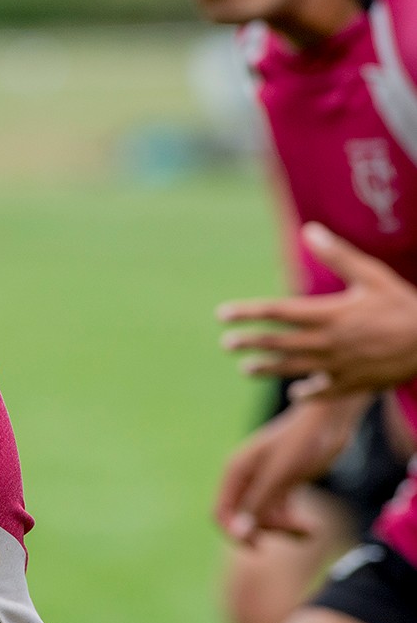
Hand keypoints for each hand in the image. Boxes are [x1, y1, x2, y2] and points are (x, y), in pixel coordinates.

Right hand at [214, 394, 367, 545]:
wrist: (331, 419)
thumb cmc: (303, 441)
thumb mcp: (281, 474)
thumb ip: (258, 503)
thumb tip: (239, 534)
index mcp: (236, 472)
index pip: (221, 513)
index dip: (235, 534)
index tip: (259, 547)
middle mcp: (246, 478)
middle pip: (245, 519)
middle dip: (270, 530)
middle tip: (300, 530)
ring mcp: (265, 482)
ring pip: (265, 519)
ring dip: (286, 530)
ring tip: (310, 532)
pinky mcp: (283, 484)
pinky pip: (280, 513)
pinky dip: (294, 524)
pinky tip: (312, 528)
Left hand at [218, 222, 416, 398]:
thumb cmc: (404, 305)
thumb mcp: (372, 276)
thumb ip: (338, 255)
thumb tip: (309, 229)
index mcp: (328, 315)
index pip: (277, 313)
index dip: (248, 313)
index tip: (223, 314)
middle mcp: (328, 343)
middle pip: (279, 343)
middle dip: (250, 343)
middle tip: (226, 344)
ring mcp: (339, 367)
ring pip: (294, 369)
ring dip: (268, 369)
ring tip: (246, 369)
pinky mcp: (354, 384)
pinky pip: (323, 392)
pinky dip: (307, 392)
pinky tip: (295, 393)